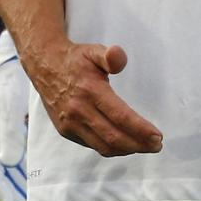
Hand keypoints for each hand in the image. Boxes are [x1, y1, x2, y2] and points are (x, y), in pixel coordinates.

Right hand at [20, 38, 162, 157]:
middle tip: (156, 145)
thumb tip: (118, 55)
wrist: (43, 66)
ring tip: (144, 147)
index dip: (141, 129)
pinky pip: (92, 145)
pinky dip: (110, 148)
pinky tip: (123, 144)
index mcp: (89, 90)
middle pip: (114, 137)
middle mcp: (79, 110)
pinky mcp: (66, 131)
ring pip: (103, 146)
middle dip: (139, 144)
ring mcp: (71, 124)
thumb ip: (110, 56)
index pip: (120, 116)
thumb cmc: (74, 60)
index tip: (158, 136)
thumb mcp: (93, 51)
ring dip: (126, 150)